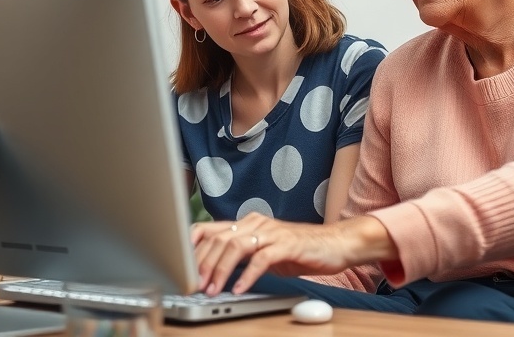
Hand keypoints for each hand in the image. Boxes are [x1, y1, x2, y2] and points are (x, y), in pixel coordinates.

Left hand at [191, 213, 392, 294]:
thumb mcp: (263, 251)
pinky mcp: (287, 245)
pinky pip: (261, 259)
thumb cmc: (299, 249)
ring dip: (220, 270)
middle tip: (194, 286)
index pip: (208, 228)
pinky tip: (239, 289)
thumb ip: (240, 255)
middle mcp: (255, 224)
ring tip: (213, 290)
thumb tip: (212, 270)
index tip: (179, 266)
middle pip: (218, 240)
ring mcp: (271, 233)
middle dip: (202, 264)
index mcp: (246, 224)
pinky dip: (247, 276)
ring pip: (236, 247)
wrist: (335, 244)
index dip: (190, 246)